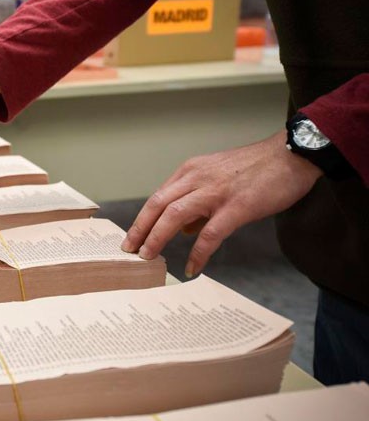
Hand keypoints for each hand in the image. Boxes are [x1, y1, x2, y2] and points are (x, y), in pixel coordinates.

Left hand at [121, 130, 322, 276]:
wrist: (291, 154)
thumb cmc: (256, 168)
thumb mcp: (217, 177)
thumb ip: (197, 201)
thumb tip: (182, 230)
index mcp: (190, 171)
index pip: (157, 197)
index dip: (142, 219)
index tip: (131, 237)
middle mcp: (197, 178)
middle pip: (158, 205)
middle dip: (140, 229)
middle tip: (128, 250)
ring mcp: (216, 192)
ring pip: (175, 215)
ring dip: (157, 238)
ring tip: (148, 257)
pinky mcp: (237, 207)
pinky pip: (210, 234)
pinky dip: (198, 252)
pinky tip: (192, 266)